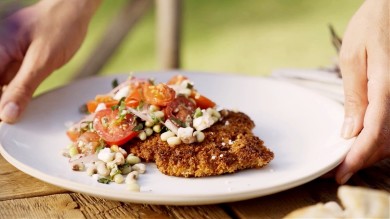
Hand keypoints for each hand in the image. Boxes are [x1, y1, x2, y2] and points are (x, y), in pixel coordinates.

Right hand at [0, 0, 99, 122]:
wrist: (74, 8)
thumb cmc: (60, 27)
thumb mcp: (42, 61)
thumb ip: (23, 88)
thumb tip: (6, 115)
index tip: (4, 123)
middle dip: (2, 103)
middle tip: (13, 121)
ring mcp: (7, 53)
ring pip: (1, 84)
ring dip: (9, 99)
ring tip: (17, 116)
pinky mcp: (19, 56)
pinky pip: (11, 77)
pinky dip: (17, 90)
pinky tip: (24, 102)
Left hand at [337, 0, 389, 183]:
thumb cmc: (372, 26)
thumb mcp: (353, 59)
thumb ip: (355, 96)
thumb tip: (349, 131)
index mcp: (387, 88)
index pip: (373, 135)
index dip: (356, 159)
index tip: (340, 173)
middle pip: (384, 143)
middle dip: (360, 161)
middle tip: (336, 170)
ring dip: (368, 153)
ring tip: (343, 159)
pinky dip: (376, 140)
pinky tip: (358, 141)